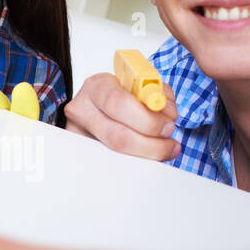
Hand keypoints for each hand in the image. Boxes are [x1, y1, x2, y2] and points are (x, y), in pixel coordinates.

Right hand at [64, 72, 179, 160]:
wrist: (96, 102)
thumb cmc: (122, 93)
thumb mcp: (138, 85)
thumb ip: (156, 95)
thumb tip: (168, 115)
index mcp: (98, 86)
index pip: (119, 104)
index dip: (148, 120)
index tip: (168, 126)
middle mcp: (82, 110)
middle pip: (117, 136)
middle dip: (152, 145)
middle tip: (171, 144)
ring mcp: (79, 134)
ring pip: (115, 154)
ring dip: (148, 155)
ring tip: (165, 149)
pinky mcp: (83, 152)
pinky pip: (114, 164)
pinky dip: (138, 162)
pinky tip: (149, 156)